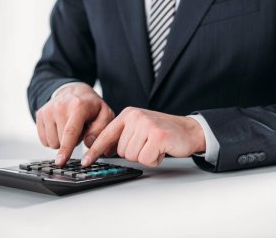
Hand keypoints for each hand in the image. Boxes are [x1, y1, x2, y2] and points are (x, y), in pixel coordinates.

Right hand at [35, 83, 114, 164]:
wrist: (75, 91)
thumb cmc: (92, 106)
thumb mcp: (105, 115)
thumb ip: (100, 130)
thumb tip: (89, 144)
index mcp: (78, 106)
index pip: (71, 131)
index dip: (66, 148)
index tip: (60, 161)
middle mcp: (60, 106)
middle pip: (61, 140)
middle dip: (72, 142)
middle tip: (80, 129)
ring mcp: (48, 110)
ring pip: (51, 142)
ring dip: (62, 140)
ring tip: (70, 127)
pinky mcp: (40, 114)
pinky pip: (44, 140)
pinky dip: (54, 138)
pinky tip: (61, 127)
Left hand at [81, 107, 205, 166]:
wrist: (189, 130)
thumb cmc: (163, 132)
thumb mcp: (139, 128)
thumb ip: (122, 136)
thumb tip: (103, 150)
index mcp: (128, 114)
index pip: (106, 135)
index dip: (95, 151)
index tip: (86, 161)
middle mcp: (135, 117)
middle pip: (121, 151)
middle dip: (135, 153)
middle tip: (149, 144)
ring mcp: (146, 125)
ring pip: (132, 156)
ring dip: (145, 156)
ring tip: (156, 146)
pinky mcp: (157, 135)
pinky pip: (146, 158)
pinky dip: (155, 159)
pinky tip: (162, 149)